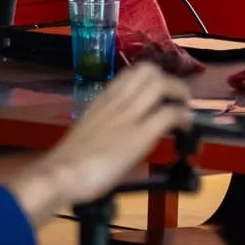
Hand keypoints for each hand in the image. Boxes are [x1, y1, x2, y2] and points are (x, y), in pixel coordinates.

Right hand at [5, 63, 192, 220]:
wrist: (60, 174)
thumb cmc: (66, 163)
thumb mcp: (87, 132)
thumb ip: (105, 125)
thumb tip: (119, 134)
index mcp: (101, 100)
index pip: (130, 74)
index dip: (151, 79)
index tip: (160, 93)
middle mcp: (115, 101)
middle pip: (149, 70)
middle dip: (169, 81)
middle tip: (176, 100)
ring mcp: (128, 116)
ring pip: (161, 84)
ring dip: (180, 95)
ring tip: (183, 111)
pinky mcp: (140, 135)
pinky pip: (169, 115)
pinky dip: (183, 119)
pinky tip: (184, 130)